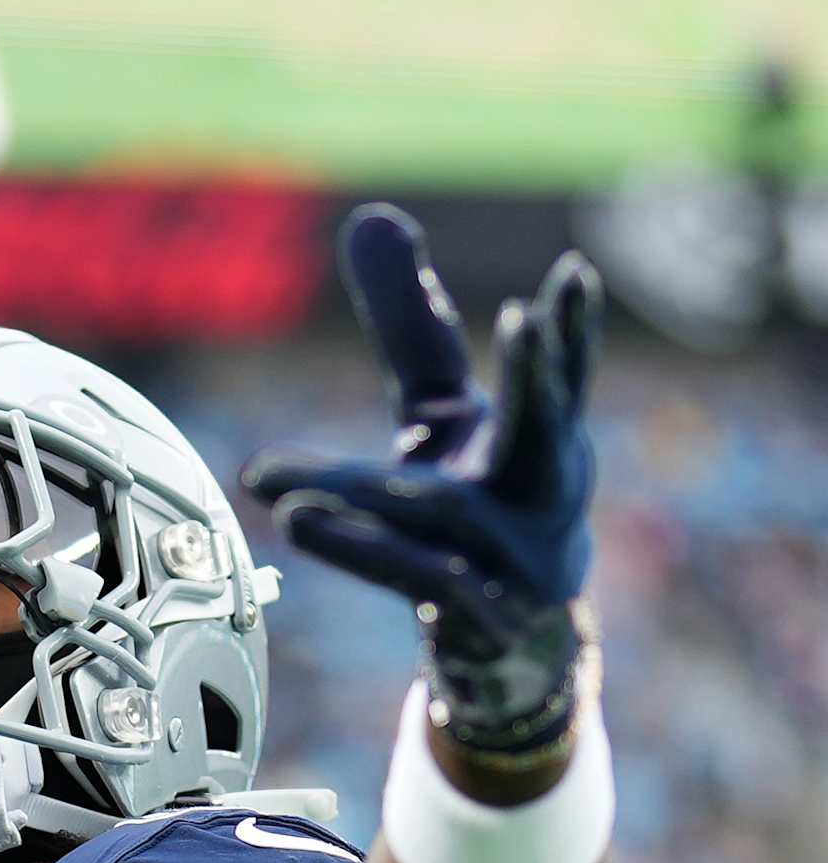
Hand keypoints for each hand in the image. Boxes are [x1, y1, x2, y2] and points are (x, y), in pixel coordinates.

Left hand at [243, 202, 602, 762]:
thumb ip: (412, 323)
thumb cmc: (478, 507)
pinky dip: (353, 546)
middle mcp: (539, 499)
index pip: (563, 376)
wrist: (511, 646)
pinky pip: (404, 577)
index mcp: (542, 441)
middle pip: (542, 432)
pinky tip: (294, 517)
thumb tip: (372, 215)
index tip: (573, 278)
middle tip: (527, 318)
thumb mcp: (442, 414)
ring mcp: (507, 567)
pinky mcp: (466, 616)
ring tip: (289, 482)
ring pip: (436, 517)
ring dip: (371, 496)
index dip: (572, 331)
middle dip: (541, 377)